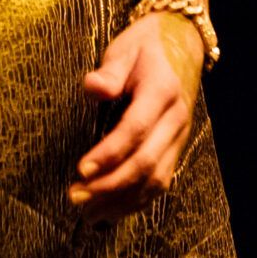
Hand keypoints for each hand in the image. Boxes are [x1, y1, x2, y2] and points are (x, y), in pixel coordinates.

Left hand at [70, 9, 204, 219]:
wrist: (180, 43)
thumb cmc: (144, 48)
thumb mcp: (124, 49)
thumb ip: (109, 71)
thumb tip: (92, 88)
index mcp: (162, 91)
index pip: (135, 129)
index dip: (109, 153)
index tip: (80, 170)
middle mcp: (176, 119)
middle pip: (146, 162)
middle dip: (110, 185)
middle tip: (76, 197)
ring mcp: (179, 137)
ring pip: (155, 180)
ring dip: (122, 200)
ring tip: (89, 214)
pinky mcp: (176, 149)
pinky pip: (160, 182)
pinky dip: (136, 201)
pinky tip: (111, 212)